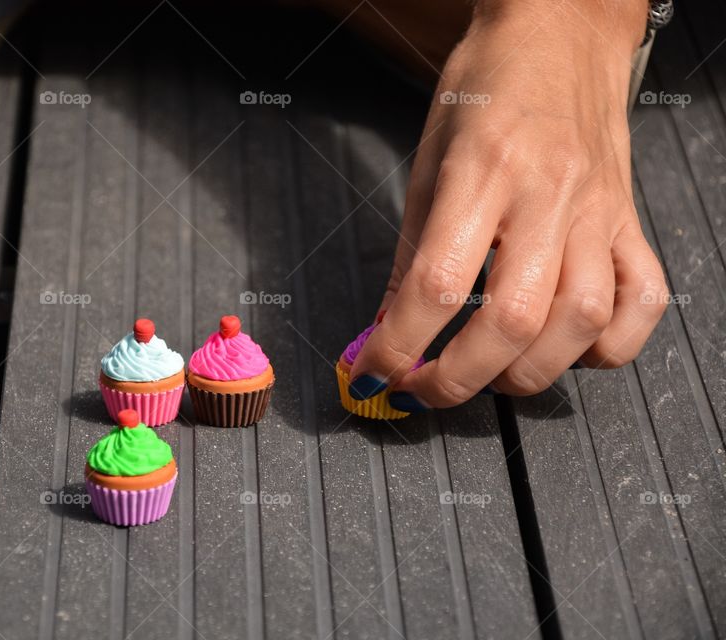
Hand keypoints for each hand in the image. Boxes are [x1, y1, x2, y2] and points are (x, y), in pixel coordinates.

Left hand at [348, 0, 668, 410]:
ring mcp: (598, 211)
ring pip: (582, 321)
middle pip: (513, 319)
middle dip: (458, 378)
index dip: (398, 345)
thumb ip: (410, 252)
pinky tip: (567, 349)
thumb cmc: (486, 89)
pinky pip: (643, 301)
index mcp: (482, 171)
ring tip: (489, 375)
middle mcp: (546, 194)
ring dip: (527, 372)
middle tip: (425, 388)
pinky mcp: (629, 221)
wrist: (561, 34)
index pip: (437, 284)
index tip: (373, 374)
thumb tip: (387, 327)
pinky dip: (608, 346)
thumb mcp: (427, 161)